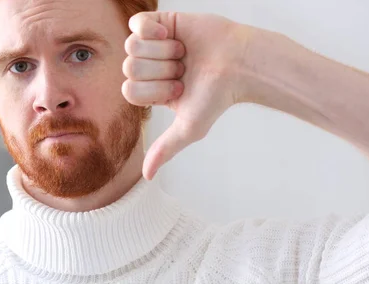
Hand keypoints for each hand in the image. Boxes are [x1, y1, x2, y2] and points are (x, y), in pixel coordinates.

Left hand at [122, 12, 253, 179]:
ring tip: (183, 53)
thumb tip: (147, 177)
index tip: (179, 88)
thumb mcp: (189, 128)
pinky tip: (170, 34)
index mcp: (150, 91)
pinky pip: (137, 23)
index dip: (154, 90)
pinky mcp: (161, 21)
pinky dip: (152, 29)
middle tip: (183, 69)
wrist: (239, 63)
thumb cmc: (217, 97)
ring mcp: (153, 44)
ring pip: (132, 47)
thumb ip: (165, 149)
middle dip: (159, 71)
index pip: (129, 90)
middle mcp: (149, 68)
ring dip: (161, 51)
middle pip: (129, 68)